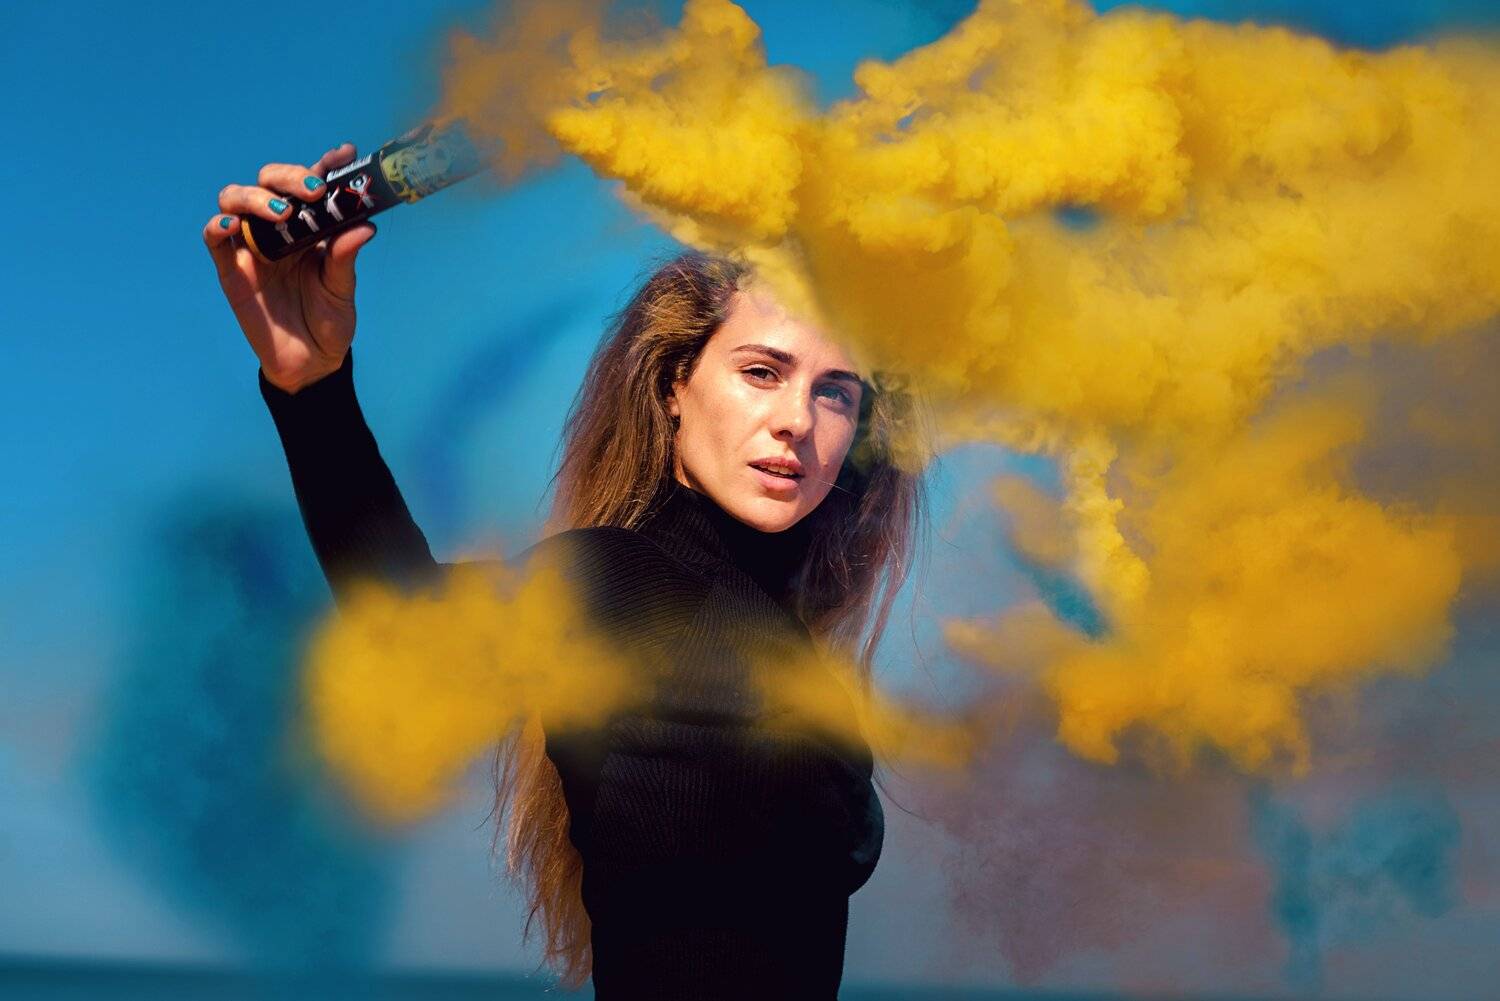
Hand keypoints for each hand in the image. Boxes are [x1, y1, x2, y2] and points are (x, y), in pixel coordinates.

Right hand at [203, 142, 377, 393]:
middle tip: (314, 190)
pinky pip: (214, 238)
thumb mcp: (342, 290)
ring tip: (282, 213)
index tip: (345, 153)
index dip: (325, 163)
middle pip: (268, 181)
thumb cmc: (329, 322)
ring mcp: (252, 246)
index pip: (311, 184)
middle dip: (289, 176)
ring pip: (236, 199)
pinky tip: (235, 226)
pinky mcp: (231, 269)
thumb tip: (365, 225)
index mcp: (310, 226)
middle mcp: (278, 228)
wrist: (311, 363)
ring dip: (256, 198)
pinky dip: (219, 225)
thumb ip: (345, 257)